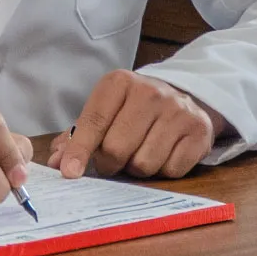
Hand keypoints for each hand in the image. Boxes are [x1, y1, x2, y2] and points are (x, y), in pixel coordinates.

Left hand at [47, 71, 220, 179]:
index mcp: (119, 83)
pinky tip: (164, 153)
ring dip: (137, 168)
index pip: (94, 122)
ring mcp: (177, 110)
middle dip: (110, 163)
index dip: (79, 150)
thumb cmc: (133, 110)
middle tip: (113, 159)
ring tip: (140, 152)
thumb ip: (78, 136)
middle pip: (116, 149)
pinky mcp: (199, 130)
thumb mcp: (105, 110)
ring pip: (143, 164)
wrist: (182, 97)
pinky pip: (170, 170)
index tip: (69, 172)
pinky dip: (163, 170)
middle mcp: (150, 92)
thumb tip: (57, 162)